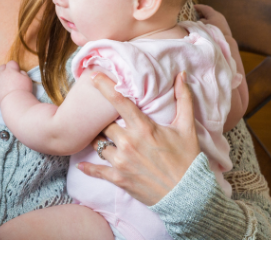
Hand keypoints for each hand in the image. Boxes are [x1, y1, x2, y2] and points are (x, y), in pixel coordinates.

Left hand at [0, 61, 32, 104]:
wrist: (15, 102)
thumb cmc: (23, 91)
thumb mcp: (27, 79)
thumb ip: (23, 73)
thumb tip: (19, 71)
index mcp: (10, 70)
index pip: (11, 63)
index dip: (15, 67)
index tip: (17, 72)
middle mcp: (1, 73)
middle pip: (2, 67)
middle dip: (6, 70)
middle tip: (10, 77)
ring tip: (1, 80)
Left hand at [77, 72, 200, 205]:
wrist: (189, 196)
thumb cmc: (188, 160)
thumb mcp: (187, 128)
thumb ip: (183, 99)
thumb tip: (181, 74)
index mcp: (143, 127)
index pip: (119, 101)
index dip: (104, 86)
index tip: (94, 76)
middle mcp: (128, 142)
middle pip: (104, 123)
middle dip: (101, 119)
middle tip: (96, 113)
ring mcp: (122, 161)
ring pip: (98, 144)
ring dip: (97, 140)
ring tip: (96, 136)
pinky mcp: (119, 178)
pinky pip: (97, 170)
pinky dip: (88, 168)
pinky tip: (81, 165)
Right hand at [194, 4, 231, 37]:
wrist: (225, 41)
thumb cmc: (212, 32)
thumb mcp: (202, 25)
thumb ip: (199, 21)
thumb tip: (199, 20)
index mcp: (213, 13)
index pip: (205, 8)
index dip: (198, 7)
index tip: (192, 7)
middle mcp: (219, 15)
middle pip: (208, 12)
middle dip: (201, 13)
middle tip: (194, 15)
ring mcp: (222, 21)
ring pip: (212, 18)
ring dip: (205, 19)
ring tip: (199, 22)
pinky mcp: (224, 27)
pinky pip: (215, 22)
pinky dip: (209, 23)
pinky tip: (206, 27)